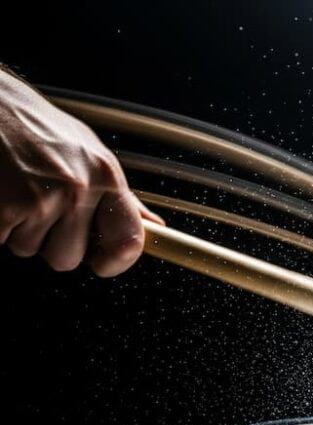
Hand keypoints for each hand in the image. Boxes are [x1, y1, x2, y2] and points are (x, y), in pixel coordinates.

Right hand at [0, 70, 161, 275]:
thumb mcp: (91, 153)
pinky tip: (3, 196)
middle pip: (68, 259)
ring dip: (21, 231)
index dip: (116, 262)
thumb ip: (121, 195)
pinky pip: (2, 242)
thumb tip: (152, 226)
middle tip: (43, 209)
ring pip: (30, 251)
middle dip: (52, 243)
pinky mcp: (5, 208)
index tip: (103, 261)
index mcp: (106, 178)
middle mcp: (78, 190)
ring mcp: (39, 199)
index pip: (128, 242)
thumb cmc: (41, 129)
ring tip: (19, 193)